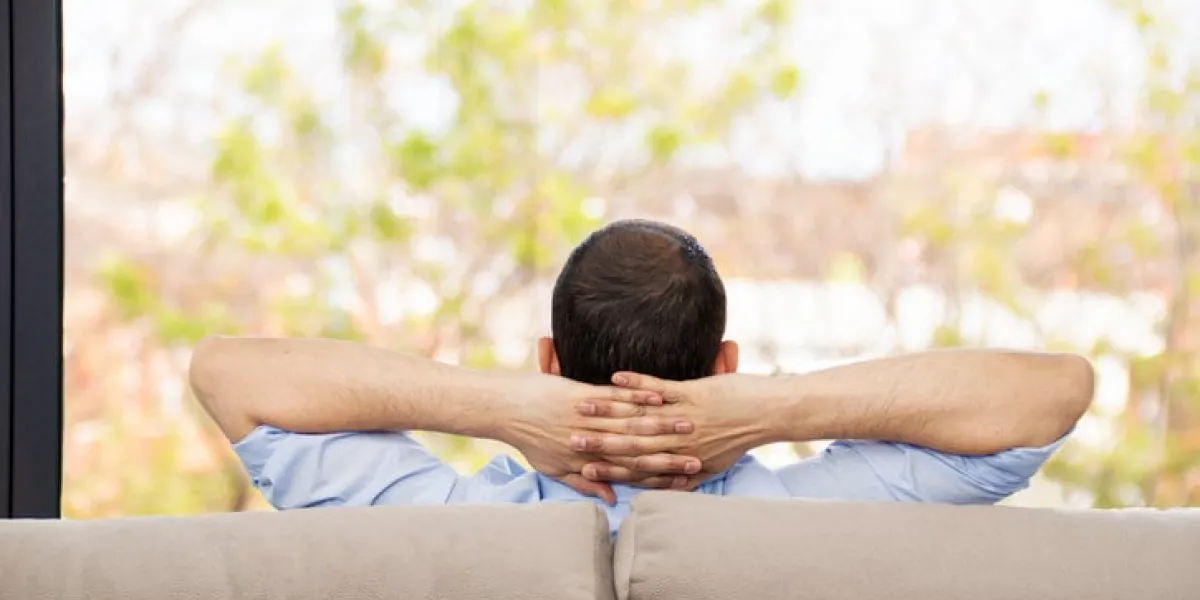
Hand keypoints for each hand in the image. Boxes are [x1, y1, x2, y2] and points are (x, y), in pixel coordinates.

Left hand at [497, 373, 703, 503]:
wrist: (508, 411)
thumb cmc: (530, 439)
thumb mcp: (554, 468)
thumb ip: (583, 483)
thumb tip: (608, 497)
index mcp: (588, 458)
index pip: (633, 467)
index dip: (661, 472)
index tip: (687, 475)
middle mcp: (593, 439)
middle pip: (640, 445)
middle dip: (673, 448)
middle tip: (700, 452)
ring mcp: (591, 415)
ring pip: (633, 420)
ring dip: (664, 422)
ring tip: (691, 423)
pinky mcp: (585, 393)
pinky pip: (617, 394)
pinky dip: (639, 394)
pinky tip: (660, 394)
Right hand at [571, 372, 775, 488]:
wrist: (767, 414)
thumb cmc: (740, 438)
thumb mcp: (715, 465)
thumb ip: (691, 479)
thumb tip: (674, 489)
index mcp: (680, 460)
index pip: (636, 467)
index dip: (607, 467)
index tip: (582, 465)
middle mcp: (677, 443)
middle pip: (629, 444)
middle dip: (596, 441)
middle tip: (569, 438)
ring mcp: (682, 417)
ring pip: (638, 416)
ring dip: (607, 410)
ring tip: (581, 406)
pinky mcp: (692, 394)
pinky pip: (659, 389)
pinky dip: (635, 384)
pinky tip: (614, 377)